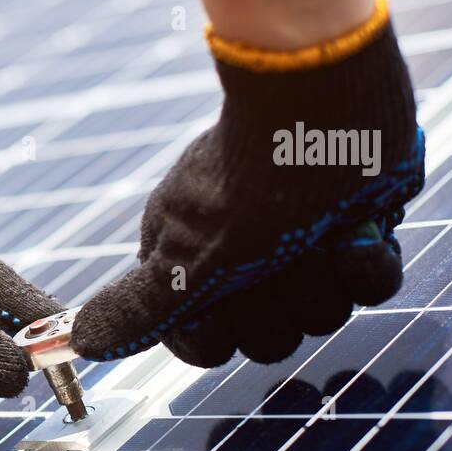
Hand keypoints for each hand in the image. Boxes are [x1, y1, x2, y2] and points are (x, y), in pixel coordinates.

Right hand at [72, 22, 423, 368]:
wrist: (329, 106)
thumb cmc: (247, 181)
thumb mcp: (185, 259)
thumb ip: (138, 310)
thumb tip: (80, 341)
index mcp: (190, 264)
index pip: (205, 344)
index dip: (222, 331)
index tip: (224, 296)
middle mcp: (244, 263)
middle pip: (269, 338)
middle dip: (279, 301)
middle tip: (276, 252)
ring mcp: (303, 249)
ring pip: (323, 315)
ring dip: (325, 276)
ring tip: (319, 230)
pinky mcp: (354, 234)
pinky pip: (371, 288)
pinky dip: (367, 261)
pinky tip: (356, 230)